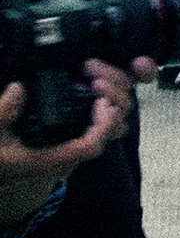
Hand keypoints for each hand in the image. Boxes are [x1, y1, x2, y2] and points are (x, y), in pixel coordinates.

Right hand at [0, 56, 135, 221]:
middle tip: (98, 81)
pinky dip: (103, 104)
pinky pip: (100, 125)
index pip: (89, 147)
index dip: (103, 126)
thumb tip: (18, 90)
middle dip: (111, 105)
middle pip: (108, 136)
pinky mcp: (73, 140)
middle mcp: (68, 157)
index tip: (101, 101)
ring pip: (109, 130)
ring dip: (110, 101)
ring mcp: (73, 149)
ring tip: (96, 77)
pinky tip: (92, 82)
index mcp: (50, 159)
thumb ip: (3, 113)